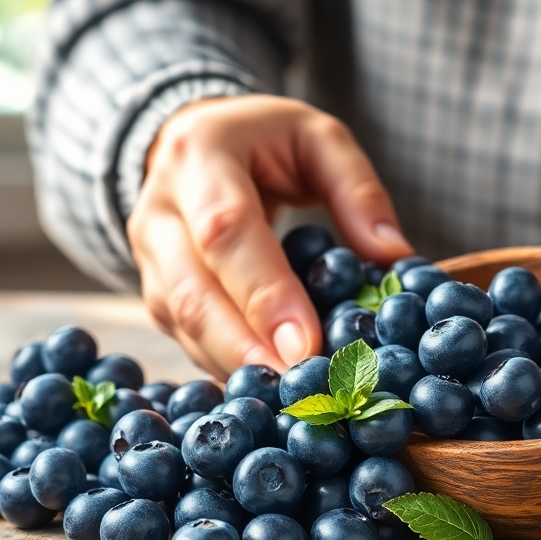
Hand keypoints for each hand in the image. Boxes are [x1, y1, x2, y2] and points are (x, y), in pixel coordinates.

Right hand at [129, 95, 412, 377]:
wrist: (188, 138)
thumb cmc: (264, 139)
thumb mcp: (319, 139)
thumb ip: (358, 191)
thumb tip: (394, 258)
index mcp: (201, 154)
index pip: (226, 232)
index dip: (264, 293)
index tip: (306, 345)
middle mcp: (160, 208)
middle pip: (193, 292)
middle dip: (245, 349)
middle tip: (298, 390)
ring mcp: (146, 255)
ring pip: (181, 323)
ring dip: (233, 367)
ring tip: (288, 401)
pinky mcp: (153, 290)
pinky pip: (183, 337)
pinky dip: (224, 365)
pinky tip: (266, 386)